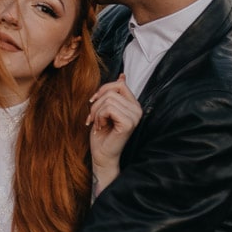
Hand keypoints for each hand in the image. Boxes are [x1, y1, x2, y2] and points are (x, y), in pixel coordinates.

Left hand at [87, 74, 141, 190]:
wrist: (102, 155)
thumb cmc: (102, 134)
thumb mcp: (105, 109)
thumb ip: (114, 94)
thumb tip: (122, 75)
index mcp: (133, 105)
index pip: (119, 84)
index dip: (103, 90)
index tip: (93, 102)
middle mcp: (138, 109)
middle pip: (112, 91)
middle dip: (97, 103)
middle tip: (93, 118)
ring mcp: (135, 116)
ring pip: (108, 100)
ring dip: (96, 112)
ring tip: (97, 124)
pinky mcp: (128, 123)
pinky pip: (108, 109)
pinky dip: (99, 117)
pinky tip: (100, 127)